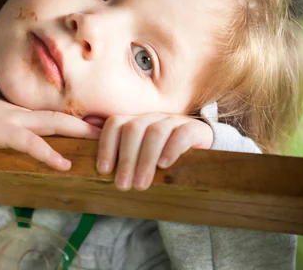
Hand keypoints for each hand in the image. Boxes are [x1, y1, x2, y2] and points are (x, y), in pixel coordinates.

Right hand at [0, 88, 99, 170]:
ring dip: (79, 130)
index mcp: (20, 113)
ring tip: (103, 137)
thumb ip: (8, 124)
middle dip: (88, 121)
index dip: (78, 118)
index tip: (101, 122)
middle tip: (116, 124)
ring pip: (54, 124)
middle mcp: (22, 114)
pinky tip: (64, 163)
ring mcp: (14, 121)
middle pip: (62, 116)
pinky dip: (48, 154)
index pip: (55, 114)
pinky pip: (30, 144)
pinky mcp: (3, 133)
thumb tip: (20, 132)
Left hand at [96, 114, 212, 190]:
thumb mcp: (142, 157)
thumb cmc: (164, 157)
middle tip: (123, 185)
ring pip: (155, 132)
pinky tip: (164, 165)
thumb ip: (125, 161)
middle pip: (133, 129)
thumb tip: (101, 177)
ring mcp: (173, 121)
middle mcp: (152, 118)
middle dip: (126, 159)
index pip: (115, 124)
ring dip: (145, 160)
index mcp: (136, 122)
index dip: (106, 146)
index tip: (104, 171)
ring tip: (141, 184)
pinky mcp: (194, 128)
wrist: (201, 148)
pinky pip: (181, 133)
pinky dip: (171, 149)